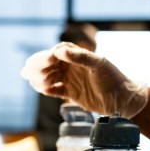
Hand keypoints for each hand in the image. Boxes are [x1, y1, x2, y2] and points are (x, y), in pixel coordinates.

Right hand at [20, 42, 148, 117]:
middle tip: (26, 71)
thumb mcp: (99, 65)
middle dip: (38, 67)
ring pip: (50, 77)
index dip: (48, 56)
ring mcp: (72, 80)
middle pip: (50, 64)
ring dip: (40, 78)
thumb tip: (61, 50)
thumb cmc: (114, 79)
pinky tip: (40, 89)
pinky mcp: (72, 93)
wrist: (123, 100)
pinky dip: (47, 89)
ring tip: (31, 80)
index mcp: (79, 56)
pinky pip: (55, 90)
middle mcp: (73, 67)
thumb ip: (81, 57)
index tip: (44, 61)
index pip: (58, 52)